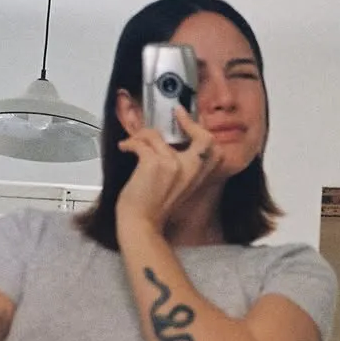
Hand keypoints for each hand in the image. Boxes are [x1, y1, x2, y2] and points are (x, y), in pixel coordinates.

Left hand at [115, 109, 220, 231]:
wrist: (141, 224)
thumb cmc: (154, 207)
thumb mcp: (179, 186)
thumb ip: (184, 165)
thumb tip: (173, 139)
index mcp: (198, 176)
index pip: (213, 147)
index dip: (200, 129)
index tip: (185, 118)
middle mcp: (191, 169)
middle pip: (204, 136)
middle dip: (187, 122)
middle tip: (174, 116)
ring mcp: (174, 165)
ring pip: (157, 135)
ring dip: (141, 136)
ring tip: (133, 142)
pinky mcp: (154, 163)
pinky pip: (141, 141)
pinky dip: (130, 143)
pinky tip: (125, 147)